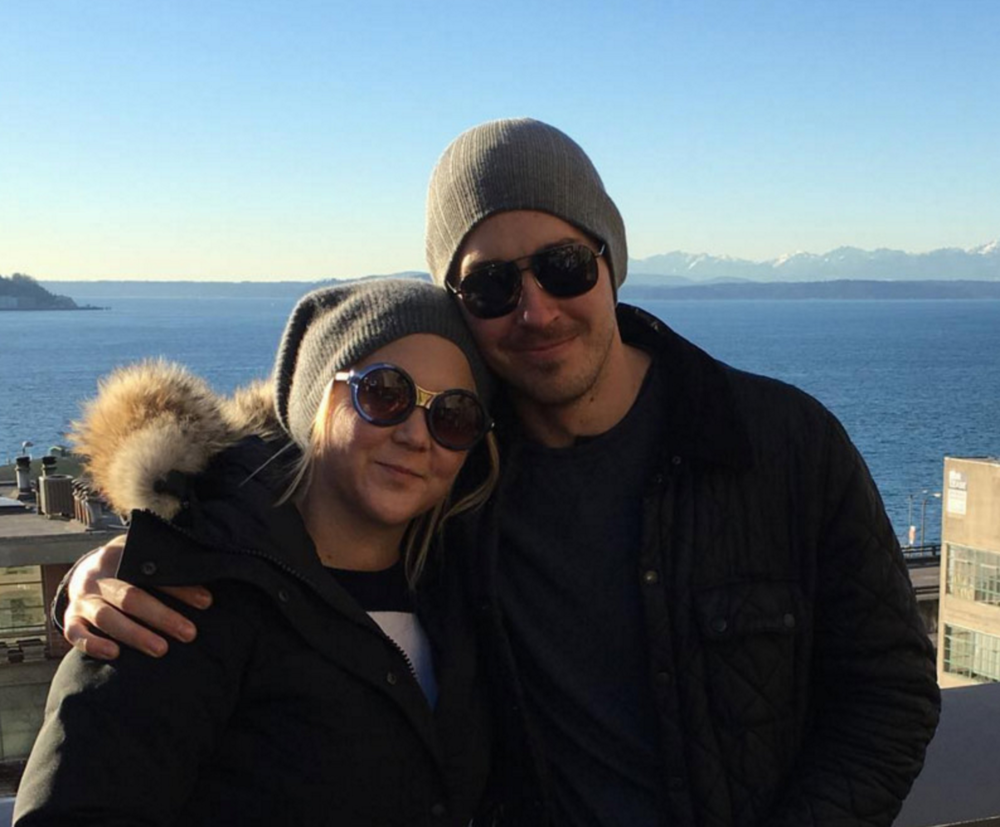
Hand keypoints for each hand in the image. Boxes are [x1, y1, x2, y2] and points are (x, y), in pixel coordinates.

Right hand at [63, 536, 213, 659]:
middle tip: (189, 633)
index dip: (181, 589)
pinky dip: (92, 644)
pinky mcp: (70, 618)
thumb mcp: (144, 557)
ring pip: (105, 617)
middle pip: (131, 597)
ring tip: (161, 649)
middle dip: (162, 616)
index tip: (206, 602)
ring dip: (134, 634)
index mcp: (122, 556)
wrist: (85, 570)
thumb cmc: (128, 566)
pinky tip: (114, 654)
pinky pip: (75, 633)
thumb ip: (167, 564)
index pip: (153, 573)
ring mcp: (82, 598)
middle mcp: (99, 577)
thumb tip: (206, 580)